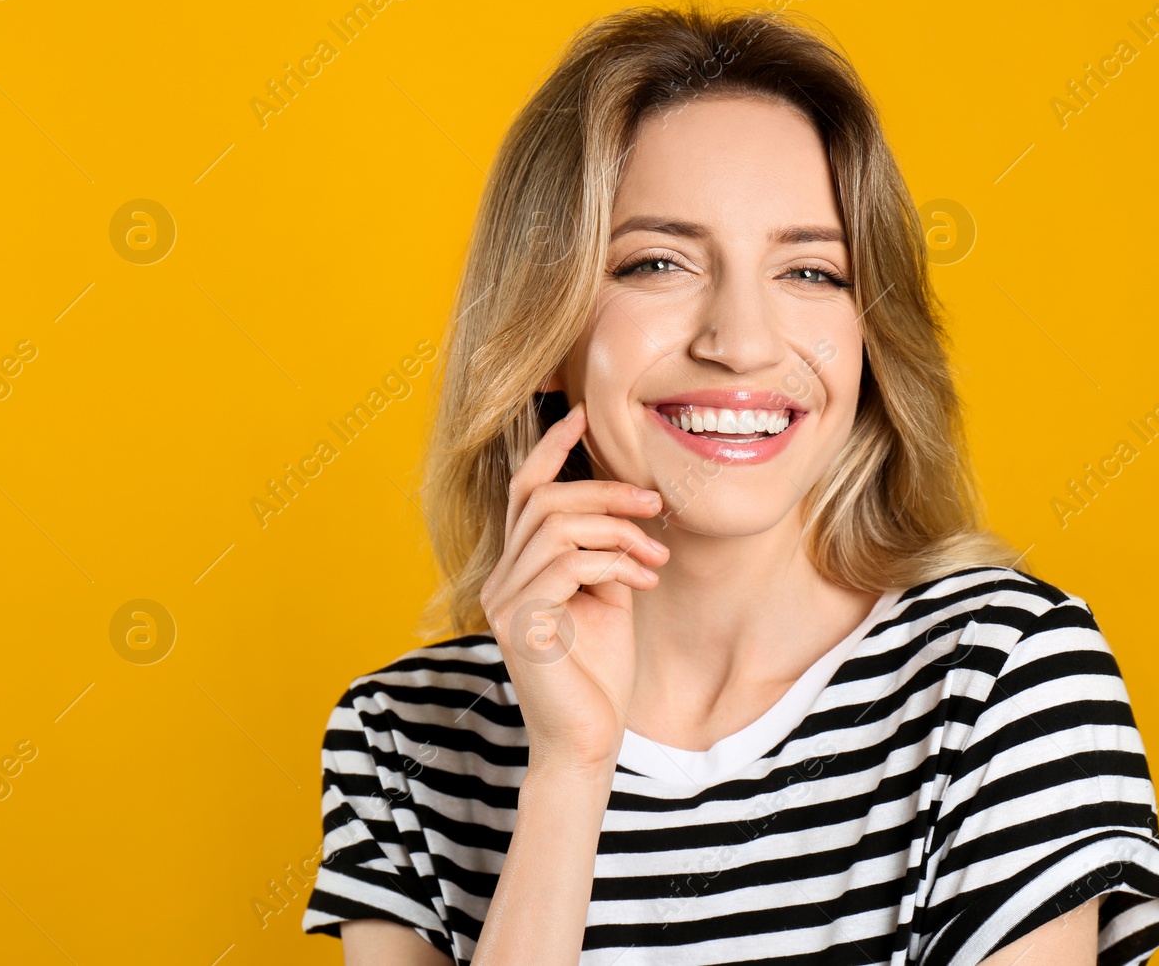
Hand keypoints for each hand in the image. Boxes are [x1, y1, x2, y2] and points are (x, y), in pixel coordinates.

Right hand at [479, 400, 666, 777]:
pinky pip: (566, 564)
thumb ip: (605, 553)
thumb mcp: (609, 598)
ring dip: (618, 531)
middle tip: (656, 503)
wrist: (589, 742)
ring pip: (558, 526)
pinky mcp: (519, 624)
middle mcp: (501, 580)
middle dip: (604, 490)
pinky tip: (644, 584)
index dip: (549, 450)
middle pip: (543, 500)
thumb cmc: (601, 675)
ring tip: (656, 558)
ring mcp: (504, 602)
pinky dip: (614, 563)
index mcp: (519, 569)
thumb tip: (627, 511)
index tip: (581, 417)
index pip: (524, 493)